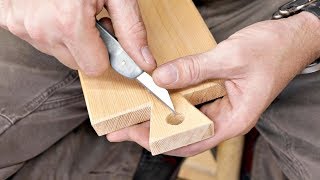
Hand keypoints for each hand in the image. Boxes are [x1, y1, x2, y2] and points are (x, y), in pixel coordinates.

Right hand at [0, 0, 155, 75]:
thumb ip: (131, 30)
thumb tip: (143, 62)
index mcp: (68, 22)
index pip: (95, 67)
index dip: (106, 53)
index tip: (107, 33)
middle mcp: (41, 28)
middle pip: (76, 62)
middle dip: (89, 45)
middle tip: (90, 17)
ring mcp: (21, 24)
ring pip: (57, 52)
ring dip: (69, 37)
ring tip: (71, 9)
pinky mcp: (9, 19)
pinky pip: (38, 38)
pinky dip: (50, 29)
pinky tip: (54, 9)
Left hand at [106, 12, 319, 155]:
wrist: (291, 39)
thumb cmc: (273, 51)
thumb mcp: (231, 58)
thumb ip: (194, 69)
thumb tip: (160, 77)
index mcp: (234, 119)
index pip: (191, 140)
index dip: (161, 139)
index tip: (137, 133)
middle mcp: (224, 117)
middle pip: (183, 132)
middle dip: (153, 130)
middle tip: (124, 125)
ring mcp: (219, 106)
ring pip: (184, 117)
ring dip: (159, 115)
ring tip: (133, 113)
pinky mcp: (215, 93)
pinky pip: (189, 101)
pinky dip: (171, 99)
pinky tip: (155, 97)